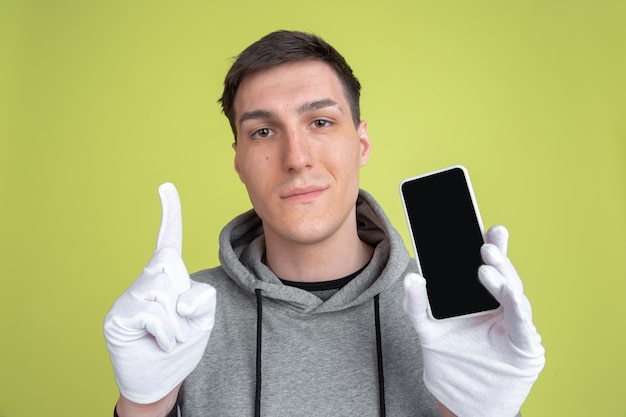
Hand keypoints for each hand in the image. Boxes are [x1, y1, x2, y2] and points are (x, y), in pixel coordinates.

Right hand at [104, 183, 215, 403]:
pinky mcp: (118, 316)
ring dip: (177, 323)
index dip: (170, 214)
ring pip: (163, 291)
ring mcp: (128, 297)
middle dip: (181, 293)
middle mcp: (145, 281)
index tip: (165, 186)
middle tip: (178, 322)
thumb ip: (203, 298)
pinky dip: (167, 333)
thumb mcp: (203, 319)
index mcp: (167, 278)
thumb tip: (179, 295)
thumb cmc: (181, 346)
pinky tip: (158, 343)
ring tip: (168, 337)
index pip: (168, 241)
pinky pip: (154, 314)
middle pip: (169, 262)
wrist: (160, 381)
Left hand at [403, 225, 544, 416]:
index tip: (484, 228)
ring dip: (503, 278)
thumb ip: (417, 305)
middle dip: (497, 256)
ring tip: (486, 264)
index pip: (487, 268)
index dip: (489, 247)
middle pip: (502, 276)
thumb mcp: (427, 331)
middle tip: (485, 242)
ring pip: (514, 295)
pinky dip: (515, 306)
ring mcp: (515, 325)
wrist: (466, 403)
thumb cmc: (452, 363)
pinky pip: (522, 323)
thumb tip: (412, 276)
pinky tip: (506, 289)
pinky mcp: (525, 346)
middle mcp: (501, 308)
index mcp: (482, 299)